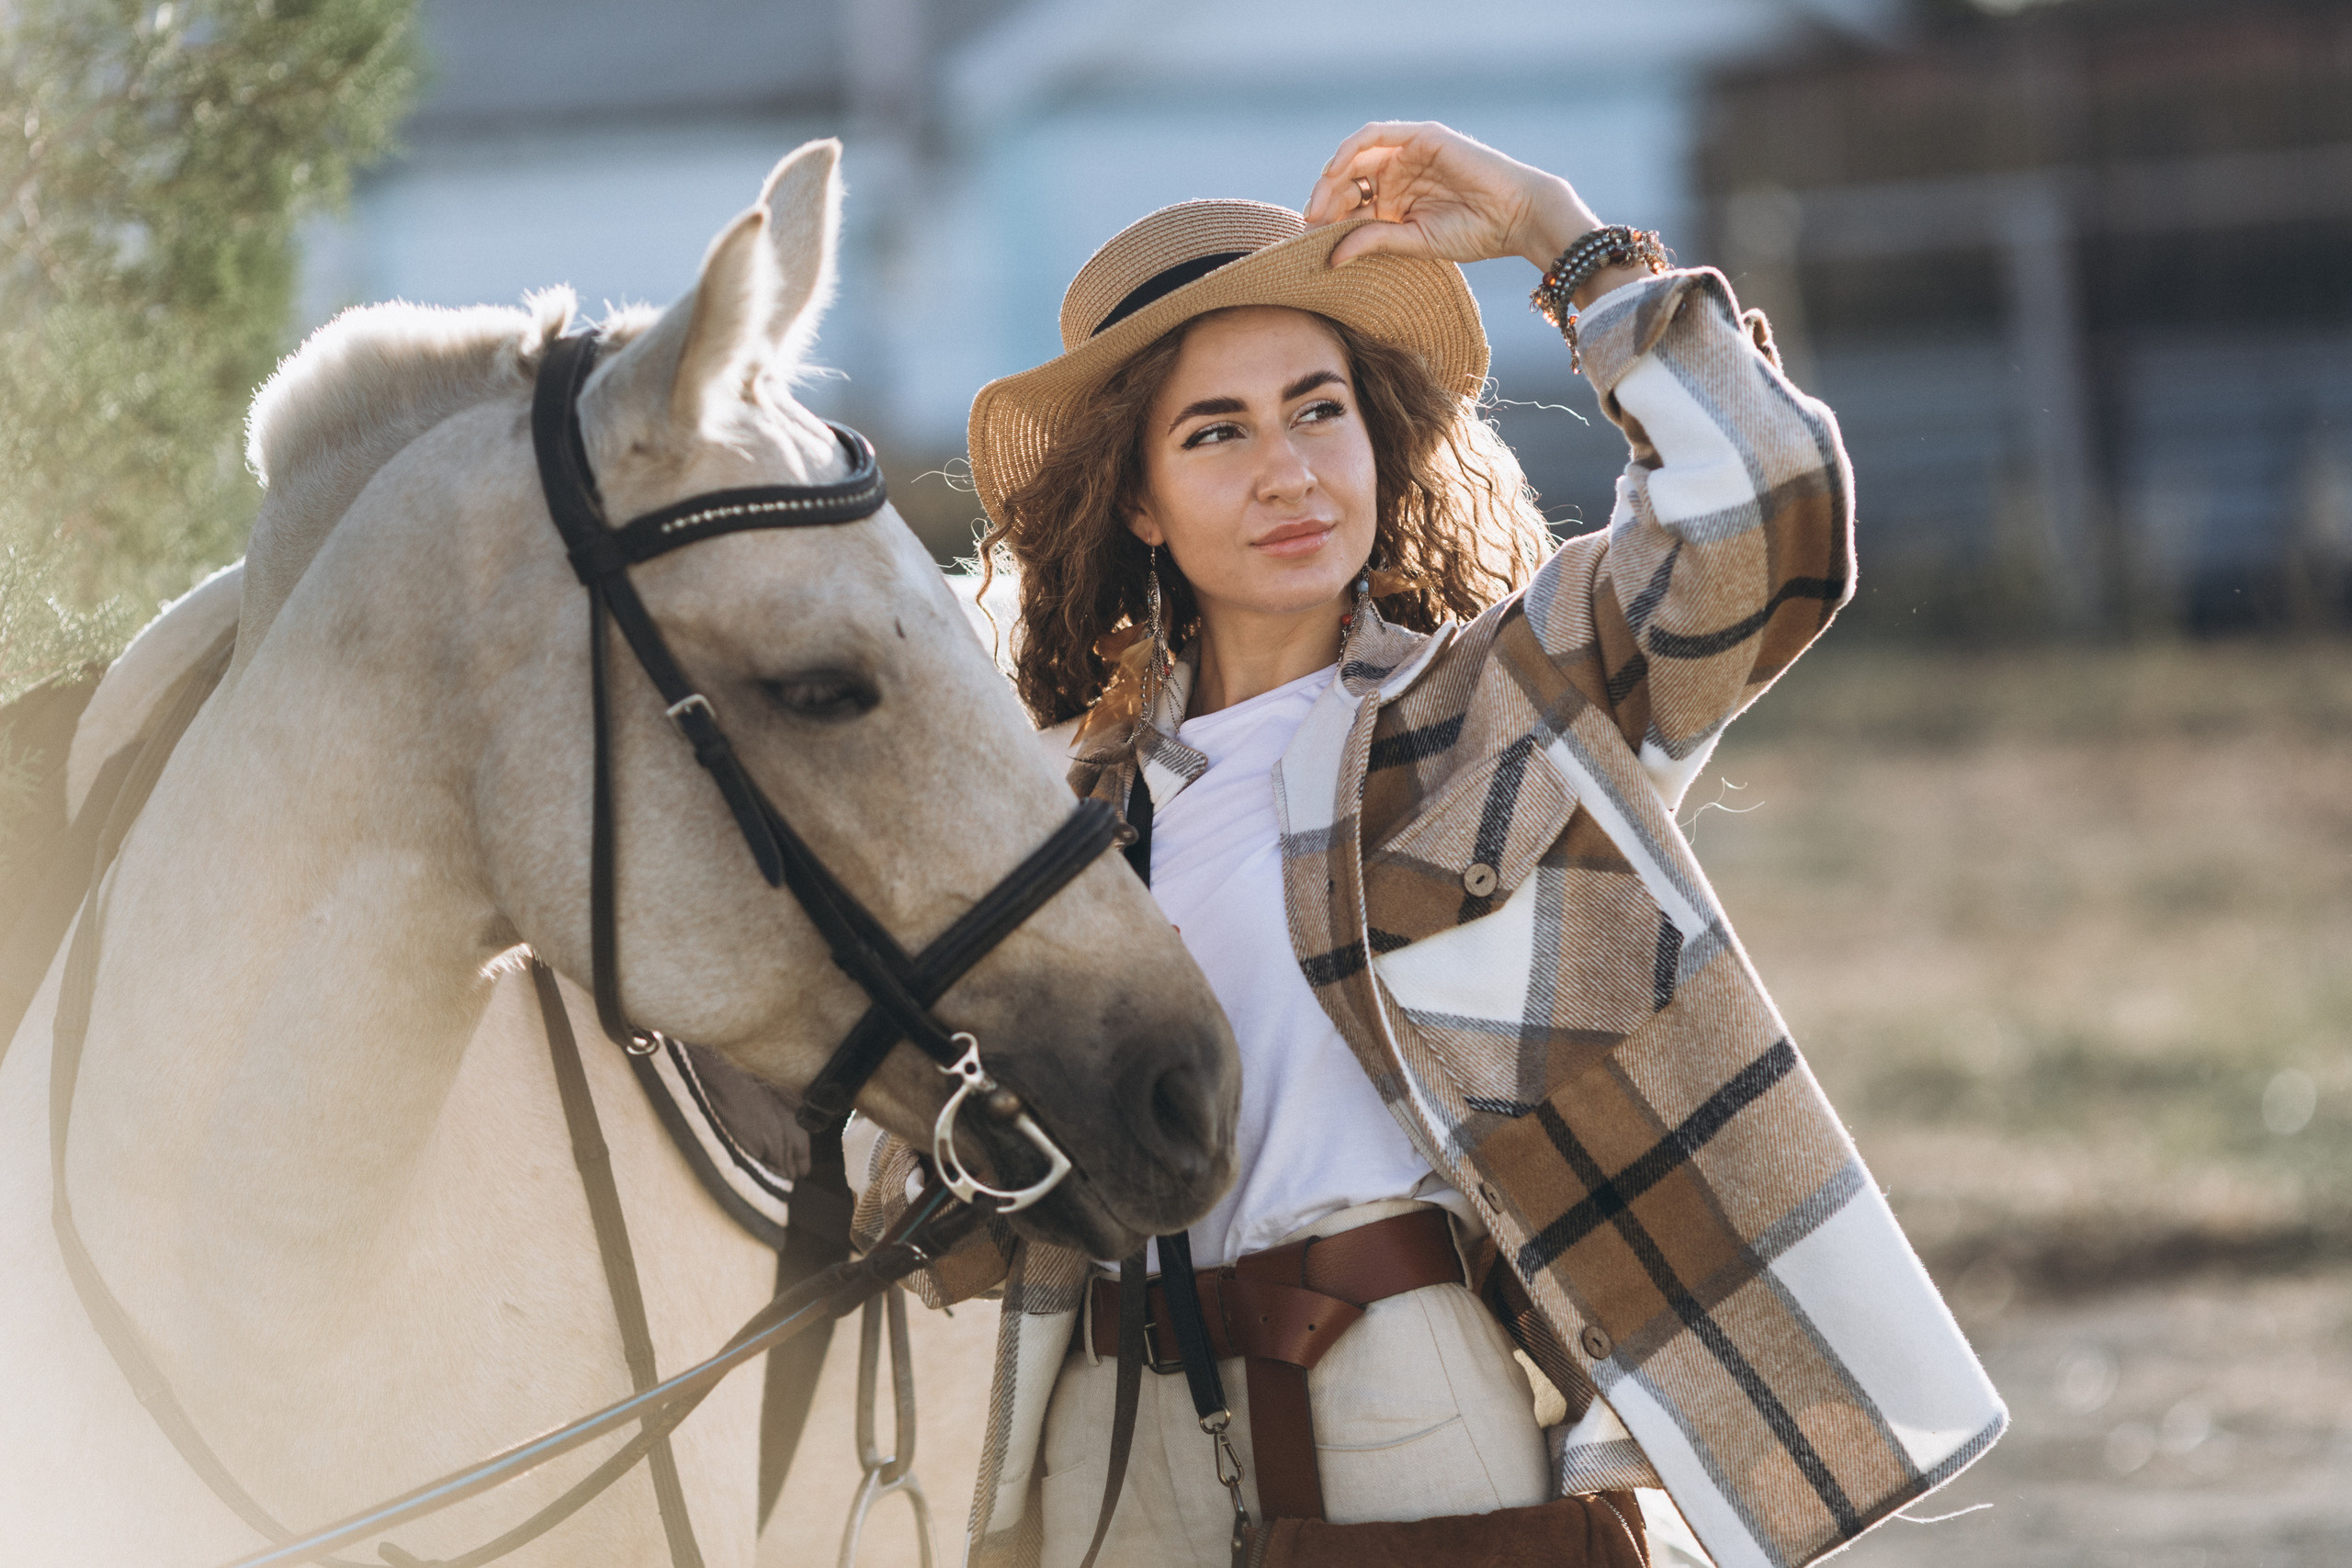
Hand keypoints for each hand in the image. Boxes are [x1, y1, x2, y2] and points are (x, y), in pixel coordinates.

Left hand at [1303, 121, 1598, 270]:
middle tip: (1312, 222)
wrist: (1516, 216)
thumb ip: (1373, 241)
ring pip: (1355, 156)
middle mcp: (1398, 174)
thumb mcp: (1413, 242)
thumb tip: (1329, 257)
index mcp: (1396, 201)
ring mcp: (1408, 153)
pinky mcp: (1420, 136)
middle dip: (1325, 199)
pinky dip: (1350, 149)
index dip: (1327, 217)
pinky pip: (1375, 135)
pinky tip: (1335, 170)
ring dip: (1332, 177)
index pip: (1351, 203)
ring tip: (1321, 203)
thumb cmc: (1474, 233)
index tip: (1310, 237)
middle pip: (1347, 179)